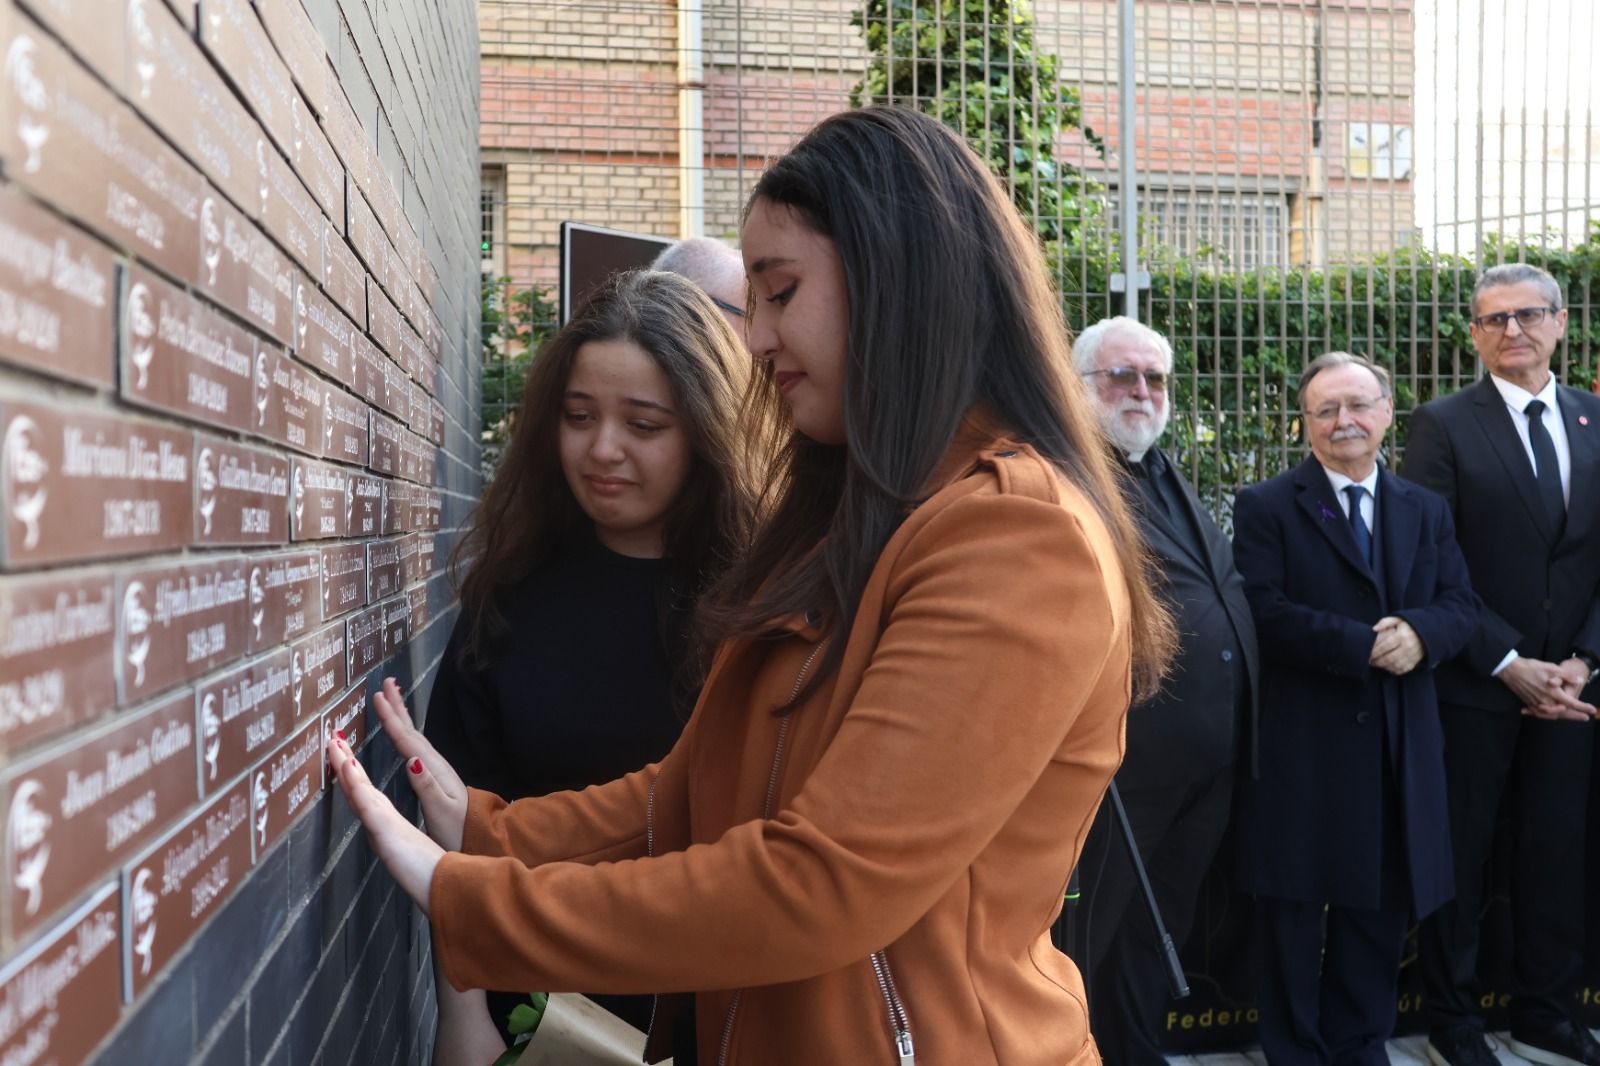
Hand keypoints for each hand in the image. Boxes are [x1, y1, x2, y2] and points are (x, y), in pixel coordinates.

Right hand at [327, 733, 443, 913]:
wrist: (433, 884)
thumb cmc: (424, 865)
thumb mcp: (411, 838)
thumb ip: (395, 824)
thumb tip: (382, 810)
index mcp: (386, 819)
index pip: (366, 790)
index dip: (352, 770)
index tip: (341, 749)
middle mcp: (380, 819)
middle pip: (358, 786)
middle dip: (344, 762)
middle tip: (330, 739)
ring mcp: (379, 824)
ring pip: (358, 790)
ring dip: (346, 767)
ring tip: (334, 745)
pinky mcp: (383, 830)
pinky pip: (367, 803)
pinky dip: (357, 786)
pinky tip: (349, 769)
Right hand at [372, 677, 468, 850]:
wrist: (483, 835)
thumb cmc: (460, 827)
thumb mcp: (441, 810)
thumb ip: (426, 786)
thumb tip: (411, 760)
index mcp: (433, 769)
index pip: (407, 739)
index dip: (391, 718)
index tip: (378, 696)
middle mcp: (435, 763)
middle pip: (412, 730)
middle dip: (397, 707)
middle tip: (386, 683)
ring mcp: (437, 767)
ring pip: (414, 735)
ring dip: (401, 716)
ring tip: (391, 699)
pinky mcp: (435, 775)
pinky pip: (416, 746)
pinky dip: (406, 733)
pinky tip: (403, 734)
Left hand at [1369, 617, 1424, 674]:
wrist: (1429, 631)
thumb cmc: (1409, 625)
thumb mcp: (1398, 619)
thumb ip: (1385, 622)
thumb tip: (1374, 629)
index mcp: (1403, 635)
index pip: (1385, 646)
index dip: (1375, 651)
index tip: (1367, 653)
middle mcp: (1409, 646)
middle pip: (1389, 658)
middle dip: (1377, 661)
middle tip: (1370, 661)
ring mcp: (1413, 655)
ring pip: (1395, 665)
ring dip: (1384, 666)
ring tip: (1376, 664)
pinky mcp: (1415, 661)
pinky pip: (1403, 669)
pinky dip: (1393, 670)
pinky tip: (1386, 667)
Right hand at [1501, 657, 1596, 720]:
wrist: (1511, 670)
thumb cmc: (1531, 667)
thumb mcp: (1552, 667)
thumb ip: (1567, 675)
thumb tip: (1579, 680)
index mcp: (1553, 693)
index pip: (1572, 703)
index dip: (1583, 707)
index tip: (1592, 710)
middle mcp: (1545, 702)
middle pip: (1563, 713)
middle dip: (1575, 716)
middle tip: (1585, 718)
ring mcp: (1536, 704)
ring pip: (1552, 715)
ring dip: (1562, 716)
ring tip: (1570, 716)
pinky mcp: (1528, 703)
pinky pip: (1540, 714)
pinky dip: (1547, 715)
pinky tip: (1550, 714)